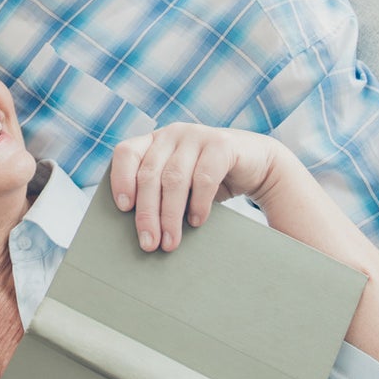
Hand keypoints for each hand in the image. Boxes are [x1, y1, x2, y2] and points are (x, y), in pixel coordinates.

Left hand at [110, 123, 280, 251]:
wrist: (257, 165)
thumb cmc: (209, 181)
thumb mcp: (180, 185)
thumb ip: (159, 195)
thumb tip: (140, 232)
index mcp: (154, 141)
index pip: (126, 153)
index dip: (120, 179)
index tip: (123, 208)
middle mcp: (172, 134)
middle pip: (149, 174)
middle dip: (147, 213)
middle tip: (149, 244)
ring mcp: (196, 135)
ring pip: (174, 179)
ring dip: (170, 215)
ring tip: (170, 242)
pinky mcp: (221, 144)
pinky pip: (204, 177)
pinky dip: (198, 204)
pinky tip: (197, 222)